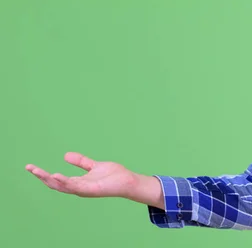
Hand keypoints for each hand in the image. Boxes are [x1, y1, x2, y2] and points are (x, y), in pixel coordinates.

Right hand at [25, 152, 164, 208]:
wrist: (128, 181)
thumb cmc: (113, 175)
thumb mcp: (94, 165)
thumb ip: (81, 162)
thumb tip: (65, 155)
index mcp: (78, 182)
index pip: (56, 179)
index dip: (43, 174)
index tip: (30, 167)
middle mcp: (78, 187)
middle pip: (55, 184)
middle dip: (41, 177)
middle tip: (29, 168)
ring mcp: (84, 190)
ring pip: (62, 186)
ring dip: (50, 179)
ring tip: (39, 172)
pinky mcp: (91, 189)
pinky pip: (75, 186)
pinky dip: (65, 181)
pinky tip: (56, 175)